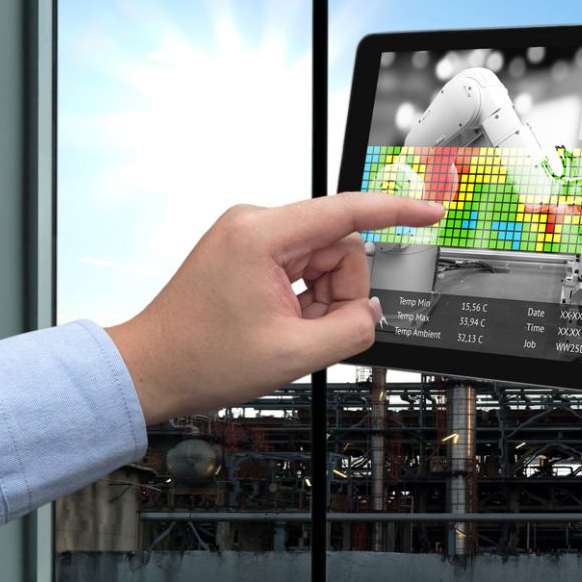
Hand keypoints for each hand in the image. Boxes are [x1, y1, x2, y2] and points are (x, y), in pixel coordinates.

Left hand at [107, 194, 445, 423]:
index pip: (347, 211)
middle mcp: (254, 224)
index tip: (432, 213)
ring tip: (289, 332)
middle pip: (339, 245)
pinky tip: (281, 323)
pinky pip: (302, 267)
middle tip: (314, 331)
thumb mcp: (294, 355)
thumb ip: (352, 329)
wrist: (149, 370)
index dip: (397, 213)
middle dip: (341, 291)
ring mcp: (249, 236)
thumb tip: (373, 313)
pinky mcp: (247, 251)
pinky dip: (304, 298)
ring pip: (323, 260)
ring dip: (322, 299)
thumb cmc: (200, 359)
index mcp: (261, 235)